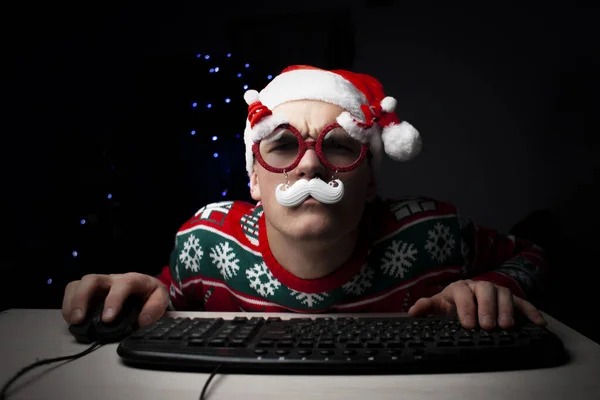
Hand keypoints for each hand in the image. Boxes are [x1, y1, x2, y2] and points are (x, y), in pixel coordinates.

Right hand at [62, 272, 169, 327]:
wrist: (145, 290)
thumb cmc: (150, 294)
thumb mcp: (160, 298)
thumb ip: (155, 308)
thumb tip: (143, 320)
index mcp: (132, 280)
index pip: (122, 285)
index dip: (113, 300)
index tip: (108, 319)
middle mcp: (112, 280)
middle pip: (92, 279)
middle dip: (82, 298)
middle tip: (79, 319)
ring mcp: (98, 285)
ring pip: (78, 284)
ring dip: (72, 302)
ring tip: (73, 321)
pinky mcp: (88, 292)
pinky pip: (72, 291)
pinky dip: (68, 305)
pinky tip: (71, 319)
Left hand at [407, 279, 546, 329]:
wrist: (465, 303)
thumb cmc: (451, 306)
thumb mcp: (437, 306)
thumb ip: (426, 308)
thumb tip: (412, 312)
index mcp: (460, 287)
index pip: (462, 293)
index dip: (466, 308)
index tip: (468, 325)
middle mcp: (479, 286)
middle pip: (486, 291)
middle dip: (487, 308)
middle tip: (488, 325)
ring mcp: (497, 291)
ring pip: (504, 294)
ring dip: (506, 309)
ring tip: (507, 326)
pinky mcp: (512, 300)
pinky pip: (522, 303)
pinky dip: (531, 311)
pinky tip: (539, 323)